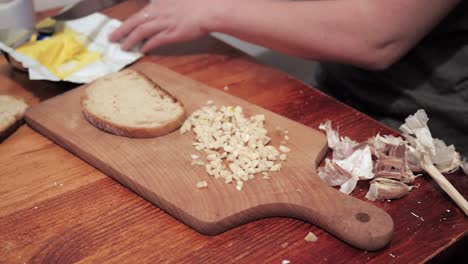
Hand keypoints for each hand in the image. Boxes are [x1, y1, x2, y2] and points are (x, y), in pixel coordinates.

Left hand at [109, 0, 225, 52]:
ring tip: (123, 47)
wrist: (209, 9)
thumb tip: (157, 6)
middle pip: (134, 21)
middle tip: (112, 38)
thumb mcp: (177, 0)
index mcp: (159, 2)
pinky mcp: (171, 34)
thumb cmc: (197, 3)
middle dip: (121, 30)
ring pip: (141, 32)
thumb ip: (167, 4)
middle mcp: (158, 12)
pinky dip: (147, 46)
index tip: (121, 25)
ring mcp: (164, 23)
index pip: (140, 11)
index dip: (129, 19)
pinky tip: (142, 50)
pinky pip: (155, 41)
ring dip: (130, 40)